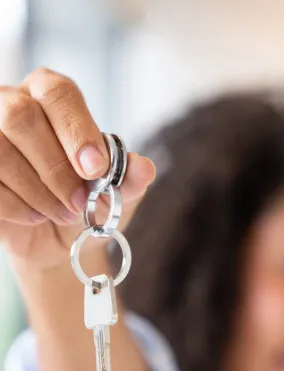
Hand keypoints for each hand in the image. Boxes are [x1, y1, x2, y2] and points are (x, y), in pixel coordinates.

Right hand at [0, 68, 154, 269]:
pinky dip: (17, 207)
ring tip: (62, 213)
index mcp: (51, 96)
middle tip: (80, 202)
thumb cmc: (87, 202)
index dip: (76, 130)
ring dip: (37, 191)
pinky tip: (37, 217)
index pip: (58, 93)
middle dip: (55, 168)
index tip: (95, 168)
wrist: (58, 237)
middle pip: (20, 116)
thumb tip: (144, 169)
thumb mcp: (116, 194)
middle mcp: (13, 104)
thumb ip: (128, 179)